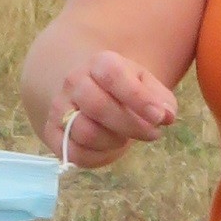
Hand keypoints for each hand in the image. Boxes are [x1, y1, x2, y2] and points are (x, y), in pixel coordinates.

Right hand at [50, 47, 176, 168]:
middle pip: (98, 107)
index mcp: (99, 63)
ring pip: (85, 132)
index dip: (138, 98)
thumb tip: (167, 116)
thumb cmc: (124, 90)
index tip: (160, 117)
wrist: (87, 93)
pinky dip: (98, 157)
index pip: (113, 76)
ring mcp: (60, 107)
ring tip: (126, 137)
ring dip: (114, 141)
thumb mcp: (146, 86)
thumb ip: (162, 99)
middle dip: (130, 126)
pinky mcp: (53, 132)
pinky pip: (74, 153)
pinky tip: (110, 148)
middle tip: (152, 134)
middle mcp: (74, 82)